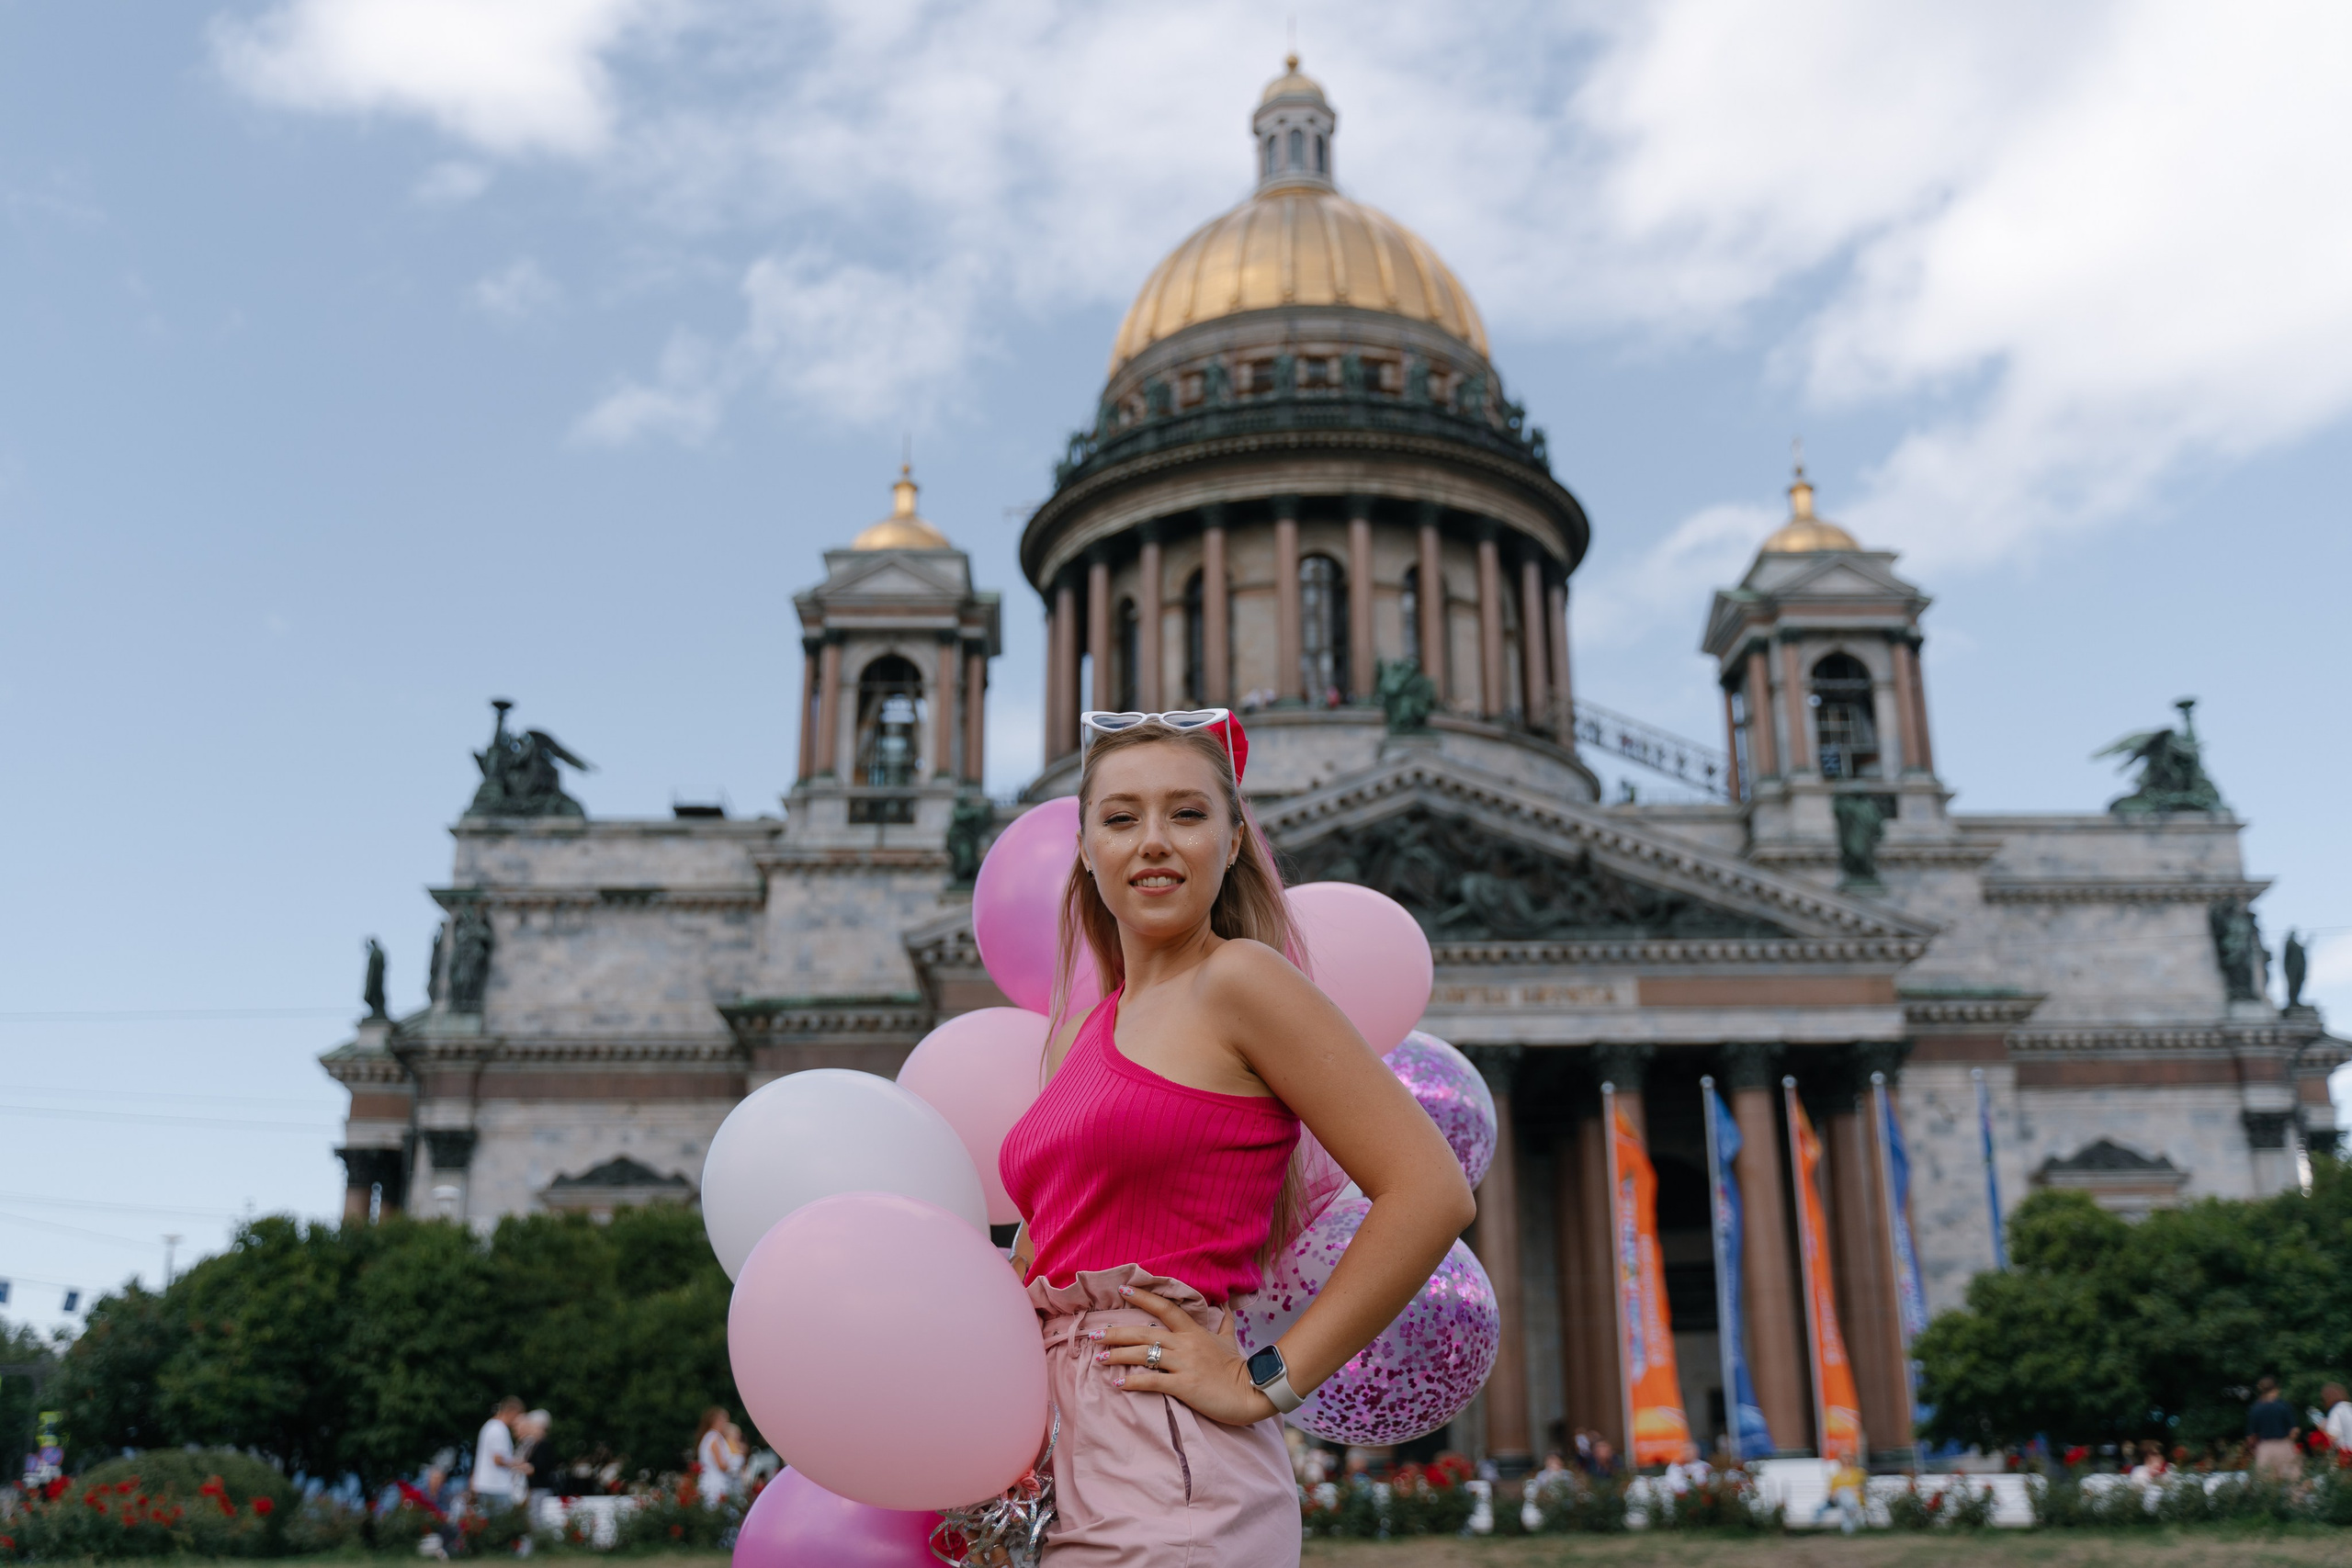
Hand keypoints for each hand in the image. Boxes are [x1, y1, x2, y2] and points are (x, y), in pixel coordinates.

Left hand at [1091, 1284, 1278, 1426]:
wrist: (1252, 1392)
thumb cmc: (1237, 1368)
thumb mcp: (1231, 1340)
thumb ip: (1225, 1323)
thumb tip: (1228, 1306)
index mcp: (1194, 1331)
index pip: (1165, 1308)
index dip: (1143, 1297)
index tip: (1123, 1290)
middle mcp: (1185, 1344)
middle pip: (1145, 1332)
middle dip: (1117, 1332)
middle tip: (1094, 1334)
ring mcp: (1184, 1364)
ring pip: (1144, 1354)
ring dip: (1118, 1355)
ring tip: (1099, 1358)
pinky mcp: (1184, 1386)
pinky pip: (1153, 1381)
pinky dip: (1133, 1381)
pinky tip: (1118, 1383)